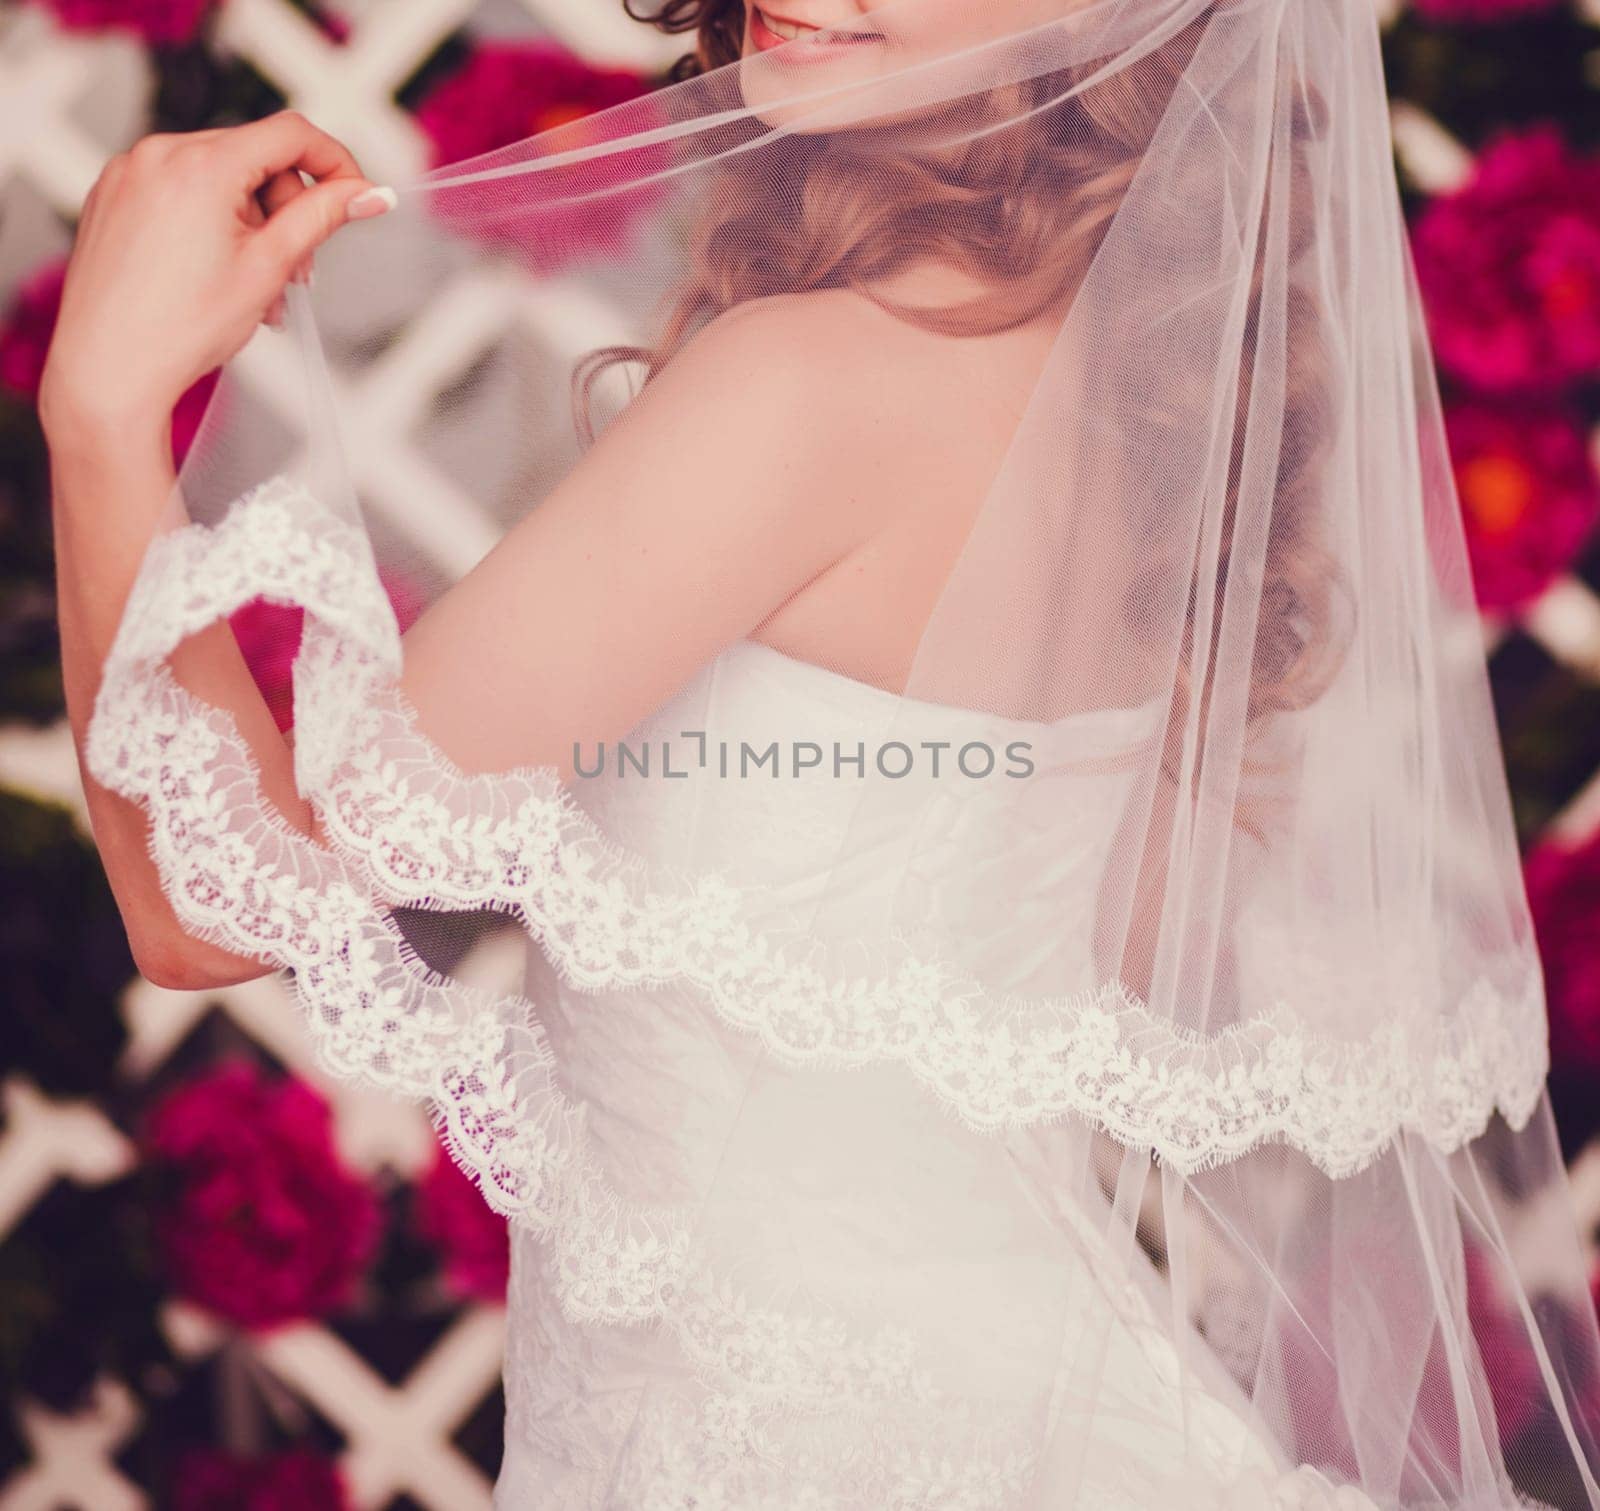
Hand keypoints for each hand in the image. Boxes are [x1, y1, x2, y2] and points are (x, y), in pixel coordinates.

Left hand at [39, 110, 392, 445]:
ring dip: (252, 225)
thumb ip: (321, 218)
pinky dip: (212, 225)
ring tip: (256, 287)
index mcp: (199, 166)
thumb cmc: (179, 329)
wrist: (109, 369)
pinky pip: (181, 192)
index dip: (336, 162)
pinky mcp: (113, 196)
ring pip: (219, 179)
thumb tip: (366, 194)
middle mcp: (158, 154)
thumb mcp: (268, 268)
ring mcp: (129, 173)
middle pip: (254, 158)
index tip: (356, 195)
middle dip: (288, 210)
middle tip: (299, 272)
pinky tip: (218, 274)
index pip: (290, 134)